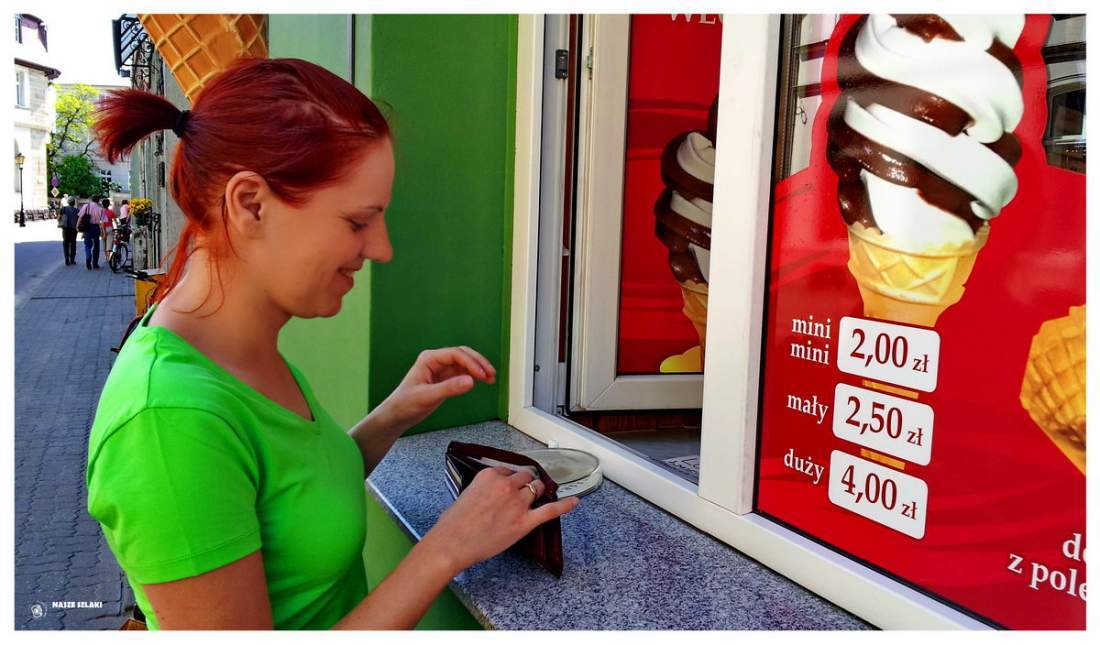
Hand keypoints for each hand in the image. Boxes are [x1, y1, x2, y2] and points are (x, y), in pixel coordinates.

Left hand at [379, 346, 496, 433]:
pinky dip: (473, 376)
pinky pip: (462, 373)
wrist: (396, 416)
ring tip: (491, 379)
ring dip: (478, 369)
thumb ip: (449, 388)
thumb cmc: (405, 404)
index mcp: (429, 359)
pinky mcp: (444, 379)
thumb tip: (471, 381)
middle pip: (463, 355)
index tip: (482, 374)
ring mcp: (440, 370)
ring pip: (464, 364)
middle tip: (491, 374)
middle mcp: (436, 361)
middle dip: (478, 363)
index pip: (455, 354)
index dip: (471, 363)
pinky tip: (482, 381)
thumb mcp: (428, 397)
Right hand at [422, 466, 579, 574]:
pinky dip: (564, 506)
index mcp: (489, 476)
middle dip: (525, 483)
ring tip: (537, 496)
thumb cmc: (452, 523)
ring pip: (537, 489)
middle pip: (525, 477)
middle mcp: (506, 485)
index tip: (508, 486)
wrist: (452, 543)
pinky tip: (574, 502)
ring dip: (538, 492)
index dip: (510, 479)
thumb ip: (482, 489)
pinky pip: (550, 510)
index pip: (508, 470)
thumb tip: (491, 495)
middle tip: (521, 493)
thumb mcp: (465, 494)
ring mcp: (517, 503)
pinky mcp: (524, 522)